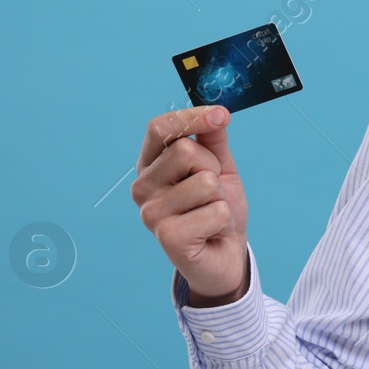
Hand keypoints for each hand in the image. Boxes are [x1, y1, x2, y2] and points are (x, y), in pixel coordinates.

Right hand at [130, 106, 250, 305]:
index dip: (191, 117)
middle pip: (185, 151)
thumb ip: (213, 139)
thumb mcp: (219, 167)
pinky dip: (225, 221)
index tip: (221, 116)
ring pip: (205, 182)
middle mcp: (142, 188)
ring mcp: (151, 214)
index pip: (159, 128)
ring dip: (221, 198)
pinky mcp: (168, 238)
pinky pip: (215, 210)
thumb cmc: (216, 209)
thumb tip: (217, 113)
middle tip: (212, 193)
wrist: (225, 256)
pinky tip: (212, 233)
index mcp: (151, 166)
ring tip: (211, 214)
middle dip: (213, 169)